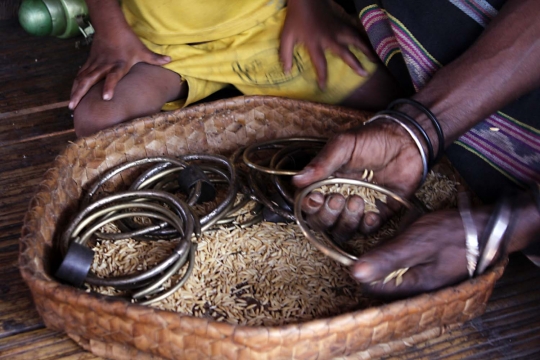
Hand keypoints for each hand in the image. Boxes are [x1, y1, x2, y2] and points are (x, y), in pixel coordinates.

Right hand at [69, 27, 170, 109]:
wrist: (110, 26)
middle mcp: (104, 65)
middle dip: (82, 93)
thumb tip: (170, 61)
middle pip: (90, 80)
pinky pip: (80, 75)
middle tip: (74, 106)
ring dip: (75, 91)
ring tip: (70, 105)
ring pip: (82, 78)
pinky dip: (75, 84)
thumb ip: (154, 59)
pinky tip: (72, 94)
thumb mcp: (142, 50)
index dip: (109, 86)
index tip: (106, 98)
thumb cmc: (127, 40)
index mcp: (118, 64)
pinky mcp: (89, 62)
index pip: (113, 77)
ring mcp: (95, 64)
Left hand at [280, 0, 375, 88]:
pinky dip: (364, 37)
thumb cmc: (295, 18)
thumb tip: (286, 72)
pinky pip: (355, 30)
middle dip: (355, 64)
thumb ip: (285, 55)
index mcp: (315, 42)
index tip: (324, 87)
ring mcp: (338, 28)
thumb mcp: (286, 36)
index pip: (321, 63)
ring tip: (375, 58)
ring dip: (366, 49)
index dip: (323, 76)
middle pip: (345, 52)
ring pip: (355, 39)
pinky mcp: (341, 22)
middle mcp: (329, 37)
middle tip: (364, 73)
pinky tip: (371, 42)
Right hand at [292, 120, 423, 239]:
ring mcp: (358, 209)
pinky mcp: (378, 214)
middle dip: (327, 216)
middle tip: (338, 199)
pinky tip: (371, 213)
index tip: (316, 198)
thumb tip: (296, 180)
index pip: (308, 204)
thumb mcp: (343, 146)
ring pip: (342, 230)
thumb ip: (322, 163)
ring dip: (347, 221)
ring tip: (357, 200)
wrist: (406, 142)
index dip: (309, 207)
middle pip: (322, 223)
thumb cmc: (372, 140)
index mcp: (325, 183)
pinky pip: (367, 230)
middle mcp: (338, 199)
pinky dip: (366, 225)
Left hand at [352, 209, 488, 297]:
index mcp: (413, 288)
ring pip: (394, 269)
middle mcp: (418, 291)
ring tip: (406, 231)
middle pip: (382, 278)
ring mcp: (425, 282)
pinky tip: (413, 235)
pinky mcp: (430, 272)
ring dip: (394, 250)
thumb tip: (355, 273)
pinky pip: (407, 264)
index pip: (371, 287)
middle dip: (381, 255)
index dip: (364, 265)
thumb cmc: (453, 234)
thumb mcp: (415, 242)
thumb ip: (386, 259)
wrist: (488, 227)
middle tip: (393, 235)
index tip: (367, 245)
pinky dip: (405, 249)